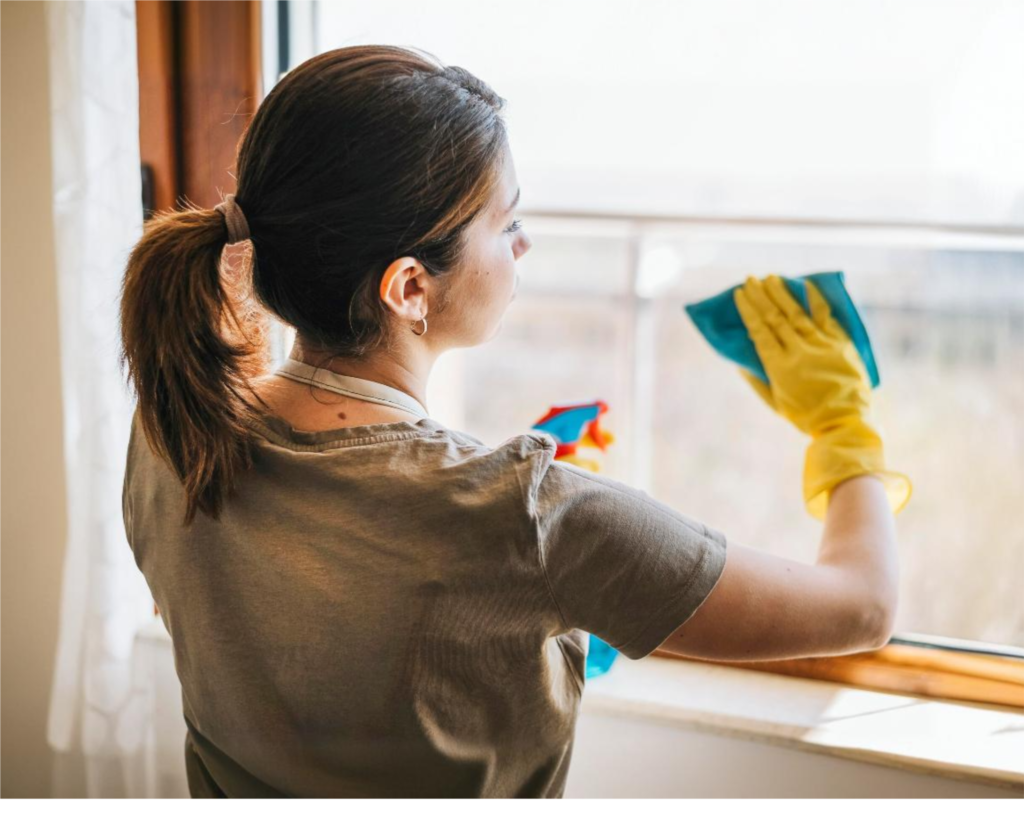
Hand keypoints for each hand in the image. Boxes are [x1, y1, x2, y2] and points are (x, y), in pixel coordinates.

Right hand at [733, 274, 872, 436]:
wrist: (844, 421)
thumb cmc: (805, 416)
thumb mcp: (775, 403)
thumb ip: (757, 381)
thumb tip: (740, 362)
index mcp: (779, 367)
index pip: (759, 331)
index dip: (748, 310)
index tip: (739, 294)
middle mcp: (798, 351)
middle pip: (775, 318)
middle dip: (761, 296)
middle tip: (751, 279)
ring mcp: (820, 345)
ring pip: (797, 313)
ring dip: (782, 294)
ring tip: (771, 278)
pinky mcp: (840, 343)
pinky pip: (825, 317)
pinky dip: (815, 300)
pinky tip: (806, 285)